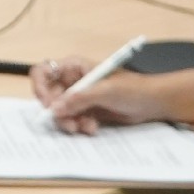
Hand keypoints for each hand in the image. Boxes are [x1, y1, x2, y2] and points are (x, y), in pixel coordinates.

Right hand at [31, 56, 168, 133]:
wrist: (153, 103)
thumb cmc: (133, 88)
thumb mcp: (105, 91)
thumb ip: (79, 98)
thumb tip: (55, 108)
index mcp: (73, 67)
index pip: (44, 72)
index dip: (40, 88)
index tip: (49, 106)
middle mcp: (72, 80)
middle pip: (49, 96)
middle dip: (58, 112)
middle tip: (70, 124)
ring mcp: (79, 96)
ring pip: (60, 112)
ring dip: (70, 122)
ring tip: (87, 126)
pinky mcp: (85, 110)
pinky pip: (72, 120)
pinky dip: (79, 126)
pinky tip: (93, 127)